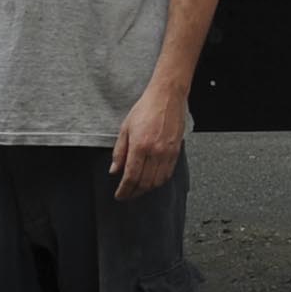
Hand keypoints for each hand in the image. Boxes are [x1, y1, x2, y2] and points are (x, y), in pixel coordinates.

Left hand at [111, 83, 186, 197]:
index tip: (119, 195)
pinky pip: (168, 174)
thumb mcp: (125, 128)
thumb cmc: (146, 108)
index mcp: (139, 145)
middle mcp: (155, 151)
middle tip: (127, 195)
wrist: (167, 97)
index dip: (124, 190)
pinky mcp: (176, 151)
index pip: (130, 177)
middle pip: (144, 182)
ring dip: (146, 189)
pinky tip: (152, 181)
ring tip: (138, 189)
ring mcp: (167, 152)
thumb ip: (119, 152)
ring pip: (157, 181)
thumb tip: (114, 170)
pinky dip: (159, 181)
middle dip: (134, 193)